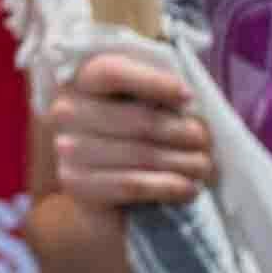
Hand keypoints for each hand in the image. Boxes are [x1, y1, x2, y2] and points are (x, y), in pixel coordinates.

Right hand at [42, 47, 211, 214]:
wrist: (104, 199)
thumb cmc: (131, 142)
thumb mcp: (139, 109)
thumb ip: (154, 98)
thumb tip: (187, 100)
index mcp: (79, 82)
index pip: (111, 72)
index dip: (153, 82)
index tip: (188, 97)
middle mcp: (65, 111)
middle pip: (138, 118)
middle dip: (184, 132)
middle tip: (206, 143)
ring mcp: (67, 149)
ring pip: (142, 153)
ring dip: (185, 163)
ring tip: (204, 167)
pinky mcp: (76, 184)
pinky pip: (134, 184)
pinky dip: (169, 187)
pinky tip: (189, 189)